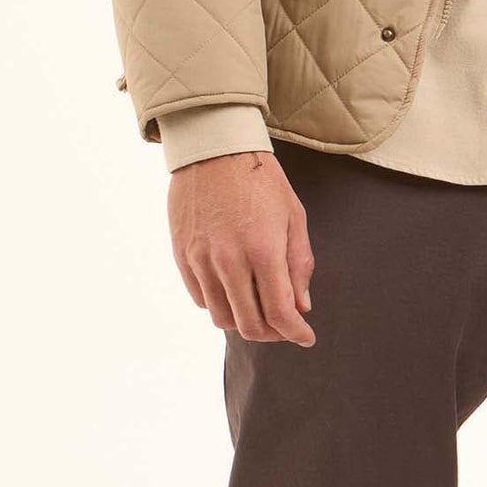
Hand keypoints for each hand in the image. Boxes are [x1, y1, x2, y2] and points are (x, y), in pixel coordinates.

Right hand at [168, 151, 315, 342]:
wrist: (215, 149)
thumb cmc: (261, 180)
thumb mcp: (294, 216)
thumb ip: (299, 264)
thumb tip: (301, 306)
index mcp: (263, 250)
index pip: (279, 313)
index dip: (295, 332)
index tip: (305, 337)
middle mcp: (229, 260)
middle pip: (249, 324)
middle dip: (272, 333)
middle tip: (283, 326)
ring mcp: (201, 259)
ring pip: (221, 317)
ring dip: (244, 321)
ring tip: (258, 309)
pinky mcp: (182, 255)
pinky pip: (200, 298)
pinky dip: (220, 304)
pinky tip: (234, 291)